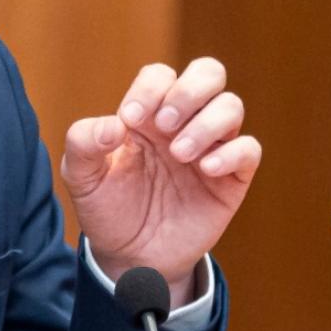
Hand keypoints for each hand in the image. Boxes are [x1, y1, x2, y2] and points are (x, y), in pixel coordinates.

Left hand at [61, 58, 260, 308]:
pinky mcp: (231, 178)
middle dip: (190, 89)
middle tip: (164, 124)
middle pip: (208, 72)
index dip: (150, 88)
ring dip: (206, 123)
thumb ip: (83, 143)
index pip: (161, 75)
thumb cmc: (108, 209)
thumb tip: (113, 124)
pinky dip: (231, 153)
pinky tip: (205, 170)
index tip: (131, 119)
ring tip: (179, 154)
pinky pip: (248, 150)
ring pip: (231, 106)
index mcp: (148, 114)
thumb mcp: (81, 178)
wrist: (131, 257)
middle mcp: (183, 123)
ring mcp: (210, 147)